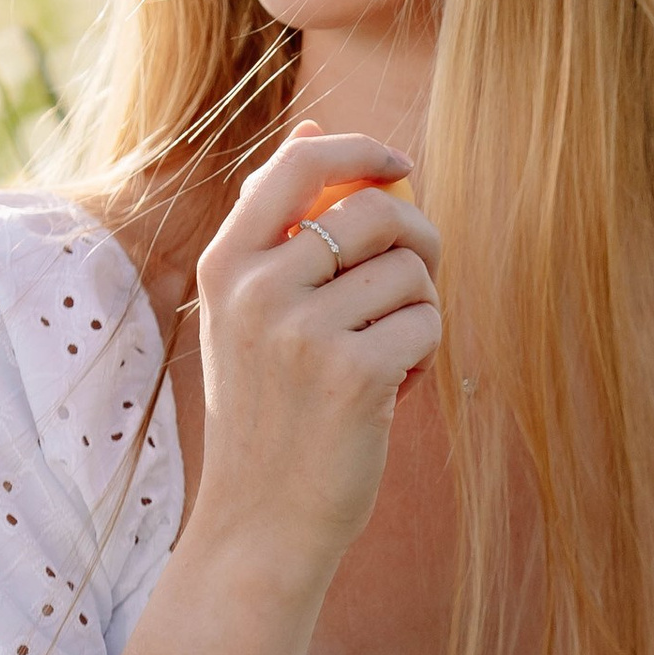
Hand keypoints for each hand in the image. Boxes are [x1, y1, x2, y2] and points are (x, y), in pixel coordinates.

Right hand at [183, 123, 442, 597]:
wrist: (258, 525)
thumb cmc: (267, 414)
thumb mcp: (246, 315)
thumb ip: (275, 228)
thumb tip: (317, 129)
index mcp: (226, 265)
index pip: (299, 164)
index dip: (361, 150)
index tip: (399, 164)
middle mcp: (257, 289)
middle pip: (375, 210)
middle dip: (418, 238)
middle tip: (417, 280)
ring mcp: (303, 331)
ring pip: (410, 272)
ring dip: (418, 309)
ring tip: (386, 354)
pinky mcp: (354, 374)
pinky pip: (427, 322)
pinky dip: (425, 354)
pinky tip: (391, 393)